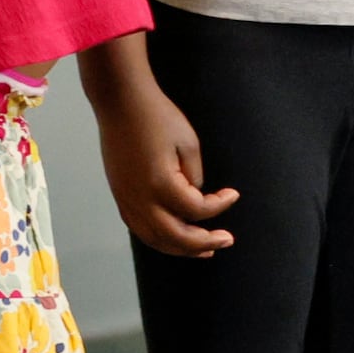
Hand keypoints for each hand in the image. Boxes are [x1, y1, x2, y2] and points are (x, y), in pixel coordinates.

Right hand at [94, 52, 235, 255]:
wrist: (121, 102)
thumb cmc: (157, 117)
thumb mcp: (189, 143)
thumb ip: (195, 177)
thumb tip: (195, 197)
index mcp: (162, 184)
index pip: (198, 210)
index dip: (220, 205)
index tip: (233, 194)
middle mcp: (141, 199)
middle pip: (177, 237)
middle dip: (204, 243)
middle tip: (227, 240)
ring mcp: (127, 200)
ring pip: (155, 239)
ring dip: (182, 249)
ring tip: (205, 249)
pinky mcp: (120, 196)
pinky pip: (140, 229)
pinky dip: (160, 240)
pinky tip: (174, 238)